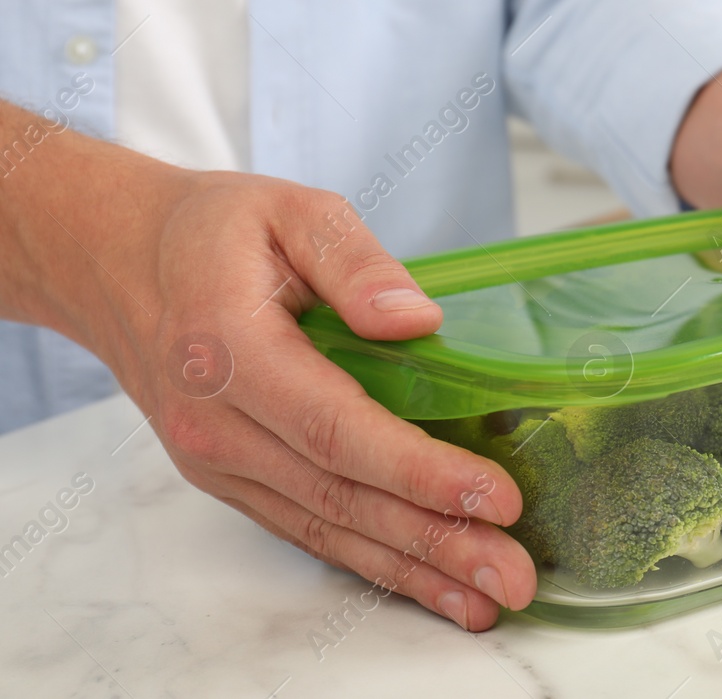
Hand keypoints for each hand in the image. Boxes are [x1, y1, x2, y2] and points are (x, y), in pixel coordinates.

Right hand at [0, 103, 533, 630]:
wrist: (118, 261)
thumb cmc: (216, 230)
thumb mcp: (292, 210)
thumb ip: (356, 262)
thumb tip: (419, 320)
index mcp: (232, 350)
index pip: (338, 427)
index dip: (419, 470)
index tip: (495, 497)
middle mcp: (217, 423)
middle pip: (340, 496)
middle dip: (435, 542)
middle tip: (514, 575)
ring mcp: (217, 461)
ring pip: (326, 528)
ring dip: (412, 571)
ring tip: (487, 600)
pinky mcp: (229, 479)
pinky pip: (307, 529)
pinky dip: (371, 563)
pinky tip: (428, 586)